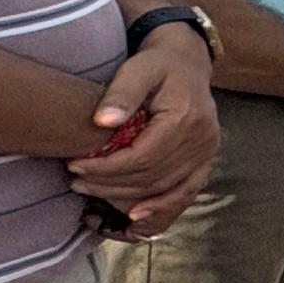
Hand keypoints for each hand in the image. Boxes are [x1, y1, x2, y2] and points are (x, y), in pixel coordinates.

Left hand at [70, 27, 219, 234]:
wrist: (188, 64)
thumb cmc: (158, 65)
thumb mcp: (138, 68)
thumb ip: (121, 94)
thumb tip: (102, 122)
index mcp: (186, 118)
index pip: (143, 156)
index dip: (107, 168)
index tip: (75, 166)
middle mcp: (203, 140)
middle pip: (152, 177)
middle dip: (110, 185)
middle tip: (76, 182)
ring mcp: (207, 154)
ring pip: (166, 190)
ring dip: (128, 199)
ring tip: (92, 194)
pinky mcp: (206, 162)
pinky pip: (185, 194)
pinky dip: (161, 210)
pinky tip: (136, 218)